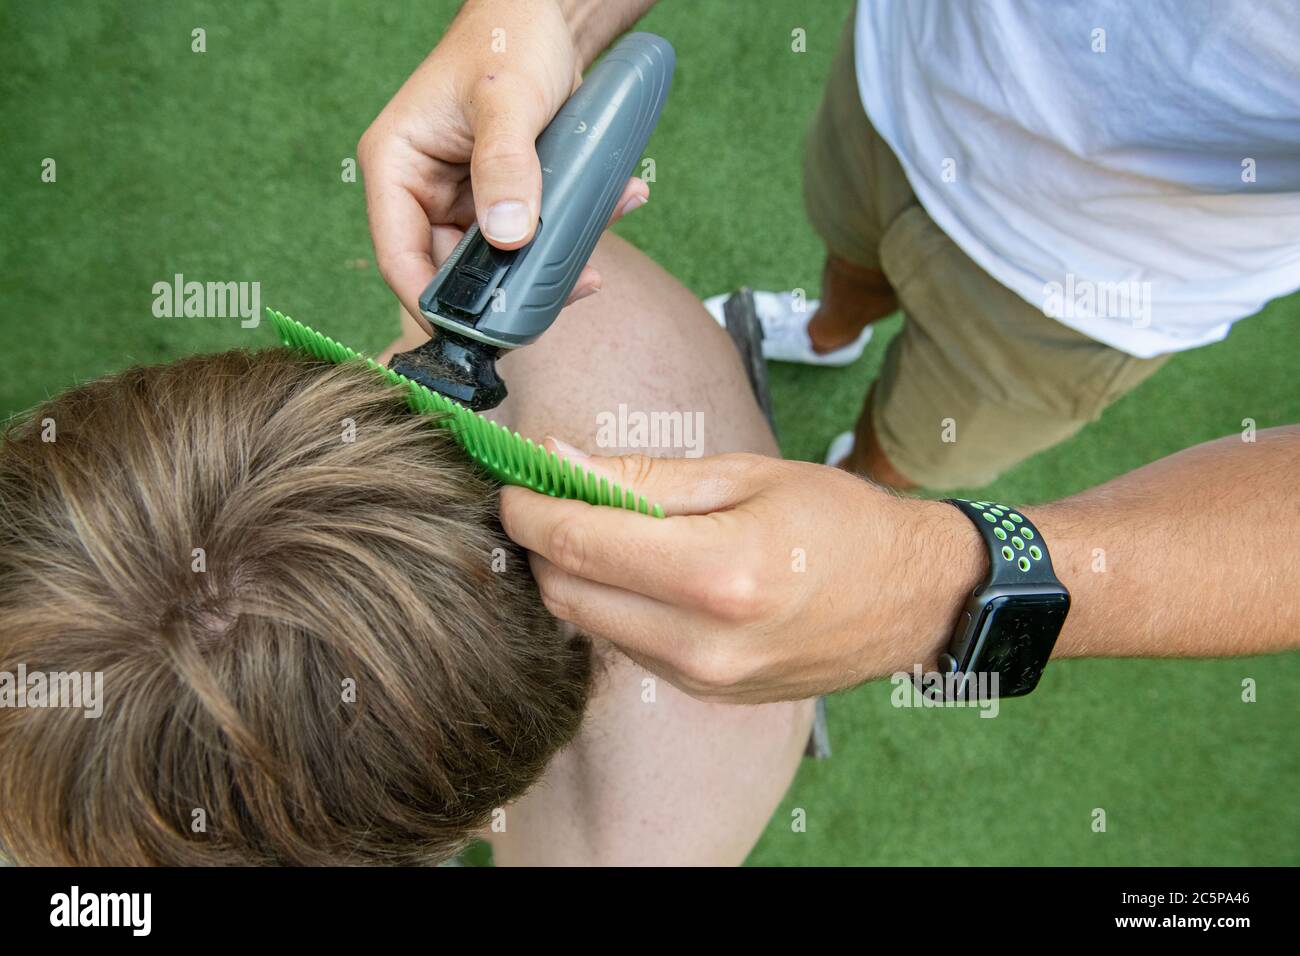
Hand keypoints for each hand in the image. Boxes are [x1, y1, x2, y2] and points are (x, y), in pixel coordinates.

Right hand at [358, 0, 648, 322]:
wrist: (547, 18)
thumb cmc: (509, 39)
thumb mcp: (507, 100)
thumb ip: (506, 167)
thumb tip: (506, 237)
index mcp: (396, 167)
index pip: (398, 257)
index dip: (433, 303)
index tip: (478, 331)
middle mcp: (423, 191)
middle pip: (452, 272)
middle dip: (505, 291)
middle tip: (559, 295)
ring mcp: (463, 200)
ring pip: (497, 263)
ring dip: (545, 265)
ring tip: (591, 263)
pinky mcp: (502, 201)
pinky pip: (530, 237)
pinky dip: (566, 236)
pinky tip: (609, 211)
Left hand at [499, 444, 984, 702]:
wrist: (909, 599)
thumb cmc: (839, 522)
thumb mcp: (745, 475)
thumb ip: (644, 477)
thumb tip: (559, 461)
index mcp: (718, 574)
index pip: (579, 543)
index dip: (529, 507)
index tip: (513, 479)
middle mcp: (703, 642)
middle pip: (567, 593)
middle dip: (542, 542)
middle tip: (549, 497)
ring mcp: (703, 678)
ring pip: (589, 624)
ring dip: (576, 574)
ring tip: (601, 527)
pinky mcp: (705, 692)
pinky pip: (628, 646)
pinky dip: (614, 604)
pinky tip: (643, 570)